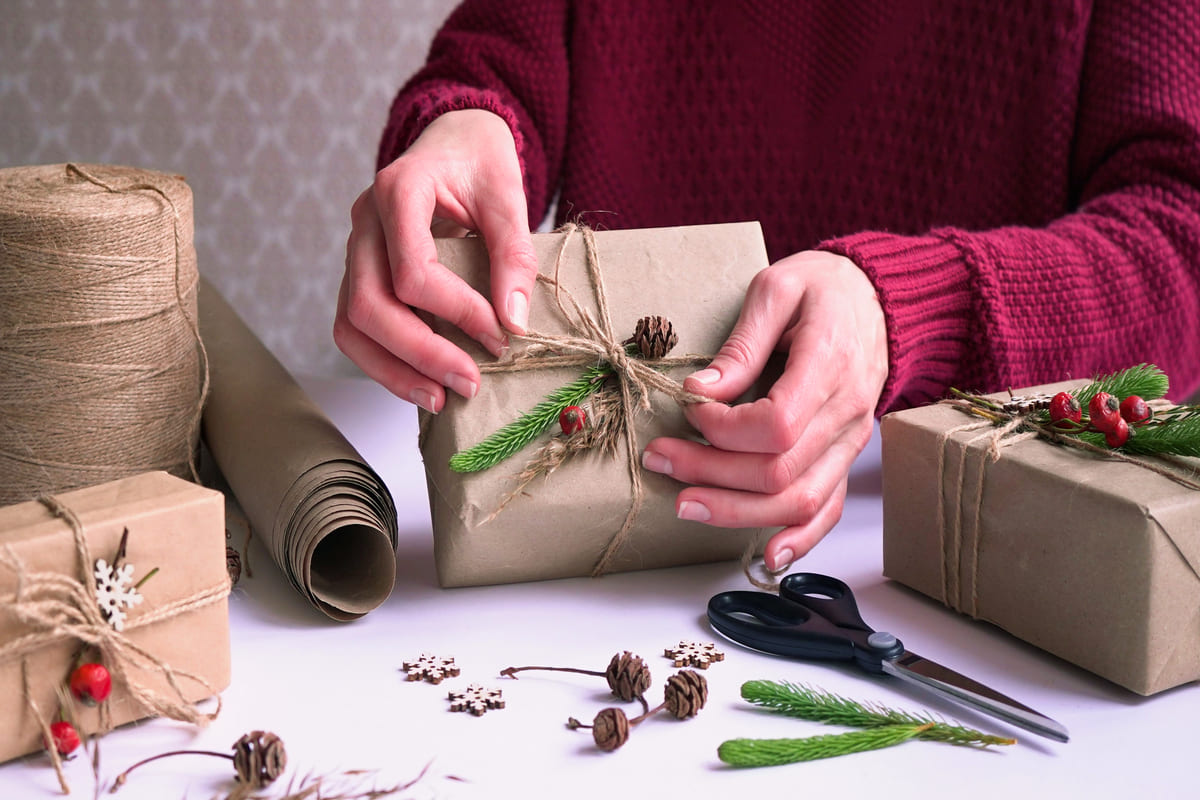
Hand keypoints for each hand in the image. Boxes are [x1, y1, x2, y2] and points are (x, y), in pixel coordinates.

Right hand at [334, 109, 538, 412]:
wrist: (453, 140)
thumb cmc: (478, 162)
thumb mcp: (508, 195)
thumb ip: (513, 255)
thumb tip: (514, 321)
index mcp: (397, 190)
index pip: (412, 272)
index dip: (457, 312)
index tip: (501, 336)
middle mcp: (364, 222)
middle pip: (368, 305)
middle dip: (421, 353)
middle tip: (470, 383)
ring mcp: (354, 250)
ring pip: (351, 324)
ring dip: (393, 370)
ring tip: (441, 399)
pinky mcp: (358, 274)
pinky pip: (356, 327)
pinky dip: (385, 362)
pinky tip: (423, 383)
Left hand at [640, 251, 887, 569]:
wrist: (880, 298)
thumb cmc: (825, 288)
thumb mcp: (777, 289)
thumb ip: (740, 345)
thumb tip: (699, 392)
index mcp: (830, 365)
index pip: (777, 425)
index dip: (724, 430)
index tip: (690, 409)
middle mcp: (846, 412)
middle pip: (779, 471)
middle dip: (710, 473)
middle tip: (660, 459)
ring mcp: (849, 440)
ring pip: (800, 500)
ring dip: (737, 512)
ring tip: (685, 503)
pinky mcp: (844, 455)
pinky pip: (828, 508)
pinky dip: (800, 538)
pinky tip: (768, 556)